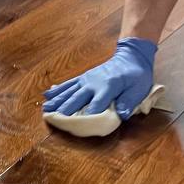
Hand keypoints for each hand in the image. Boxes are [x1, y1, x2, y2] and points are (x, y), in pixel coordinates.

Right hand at [42, 38, 156, 118]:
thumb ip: (129, 102)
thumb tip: (121, 115)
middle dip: (65, 110)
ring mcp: (86, 79)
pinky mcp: (83, 77)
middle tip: (52, 119)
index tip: (78, 126)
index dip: (88, 116)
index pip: (97, 105)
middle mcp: (93, 83)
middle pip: (77, 98)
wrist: (131, 56)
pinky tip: (47, 95)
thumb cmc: (136, 75)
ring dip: (57, 101)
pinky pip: (68, 84)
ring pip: (69, 91)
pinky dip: (57, 90)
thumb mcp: (138, 89)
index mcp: (108, 87)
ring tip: (45, 109)